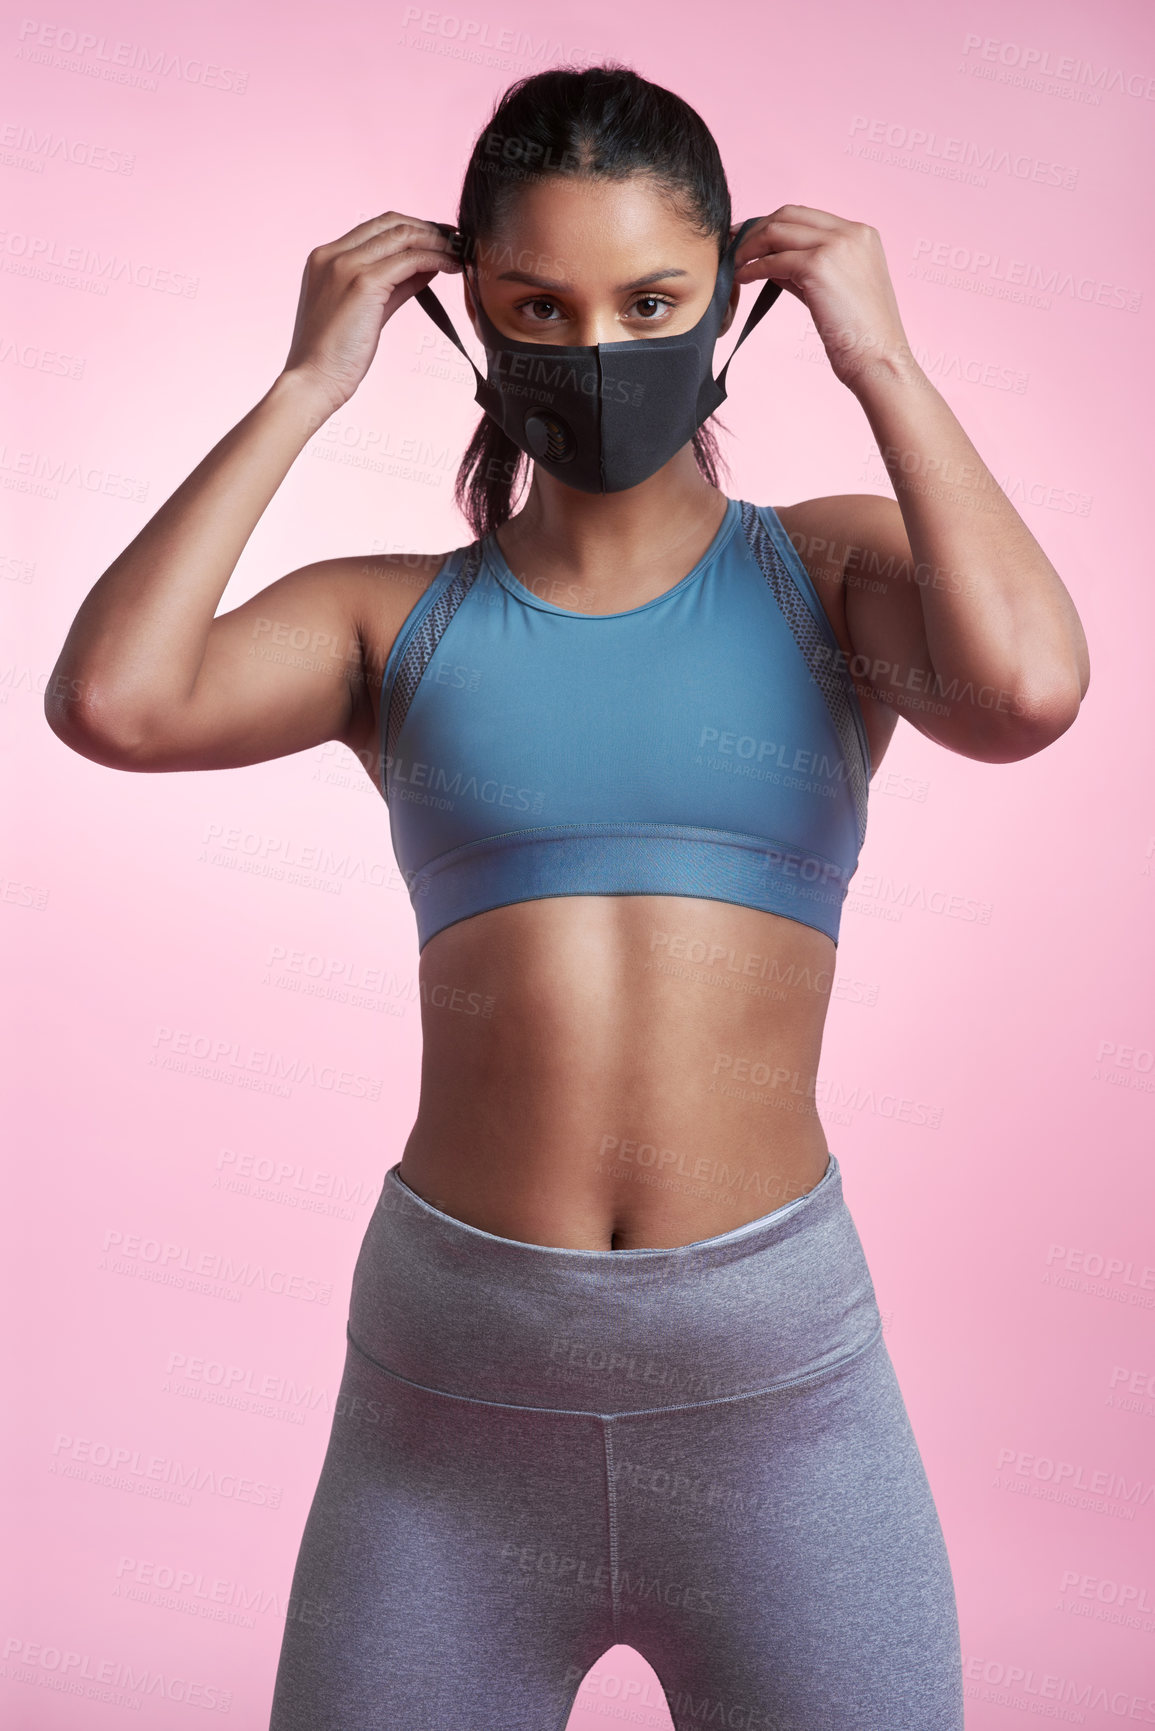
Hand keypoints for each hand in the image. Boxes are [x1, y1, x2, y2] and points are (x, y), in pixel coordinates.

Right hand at [281, 211, 462, 411]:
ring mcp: (346, 265)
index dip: (410, 228)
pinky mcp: (363, 283)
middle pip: (390, 223)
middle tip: (454, 241)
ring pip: (402, 236)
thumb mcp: (364, 310)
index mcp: (325, 257)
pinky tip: (451, 266)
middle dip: (427, 228)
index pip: (374, 227)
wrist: (313, 380)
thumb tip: (424, 269)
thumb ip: (392, 286)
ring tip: (459, 252)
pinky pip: (409, 260)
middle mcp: (333, 254)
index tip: (437, 239)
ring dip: (436, 240)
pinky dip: (435, 259)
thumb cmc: (333, 355)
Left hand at [730, 205, 912, 390]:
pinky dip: (754, 268)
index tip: (749, 236)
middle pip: (789, 214)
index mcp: (861, 234)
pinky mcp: (819, 266)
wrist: (879, 359)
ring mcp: (836, 246)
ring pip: (778, 231)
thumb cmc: (860, 336)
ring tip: (735, 264)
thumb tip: (772, 261)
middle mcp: (851, 233)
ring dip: (750, 246)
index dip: (773, 223)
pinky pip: (774, 260)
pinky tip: (743, 279)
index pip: (807, 215)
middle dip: (756, 228)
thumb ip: (807, 270)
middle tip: (733, 245)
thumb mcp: (835, 290)